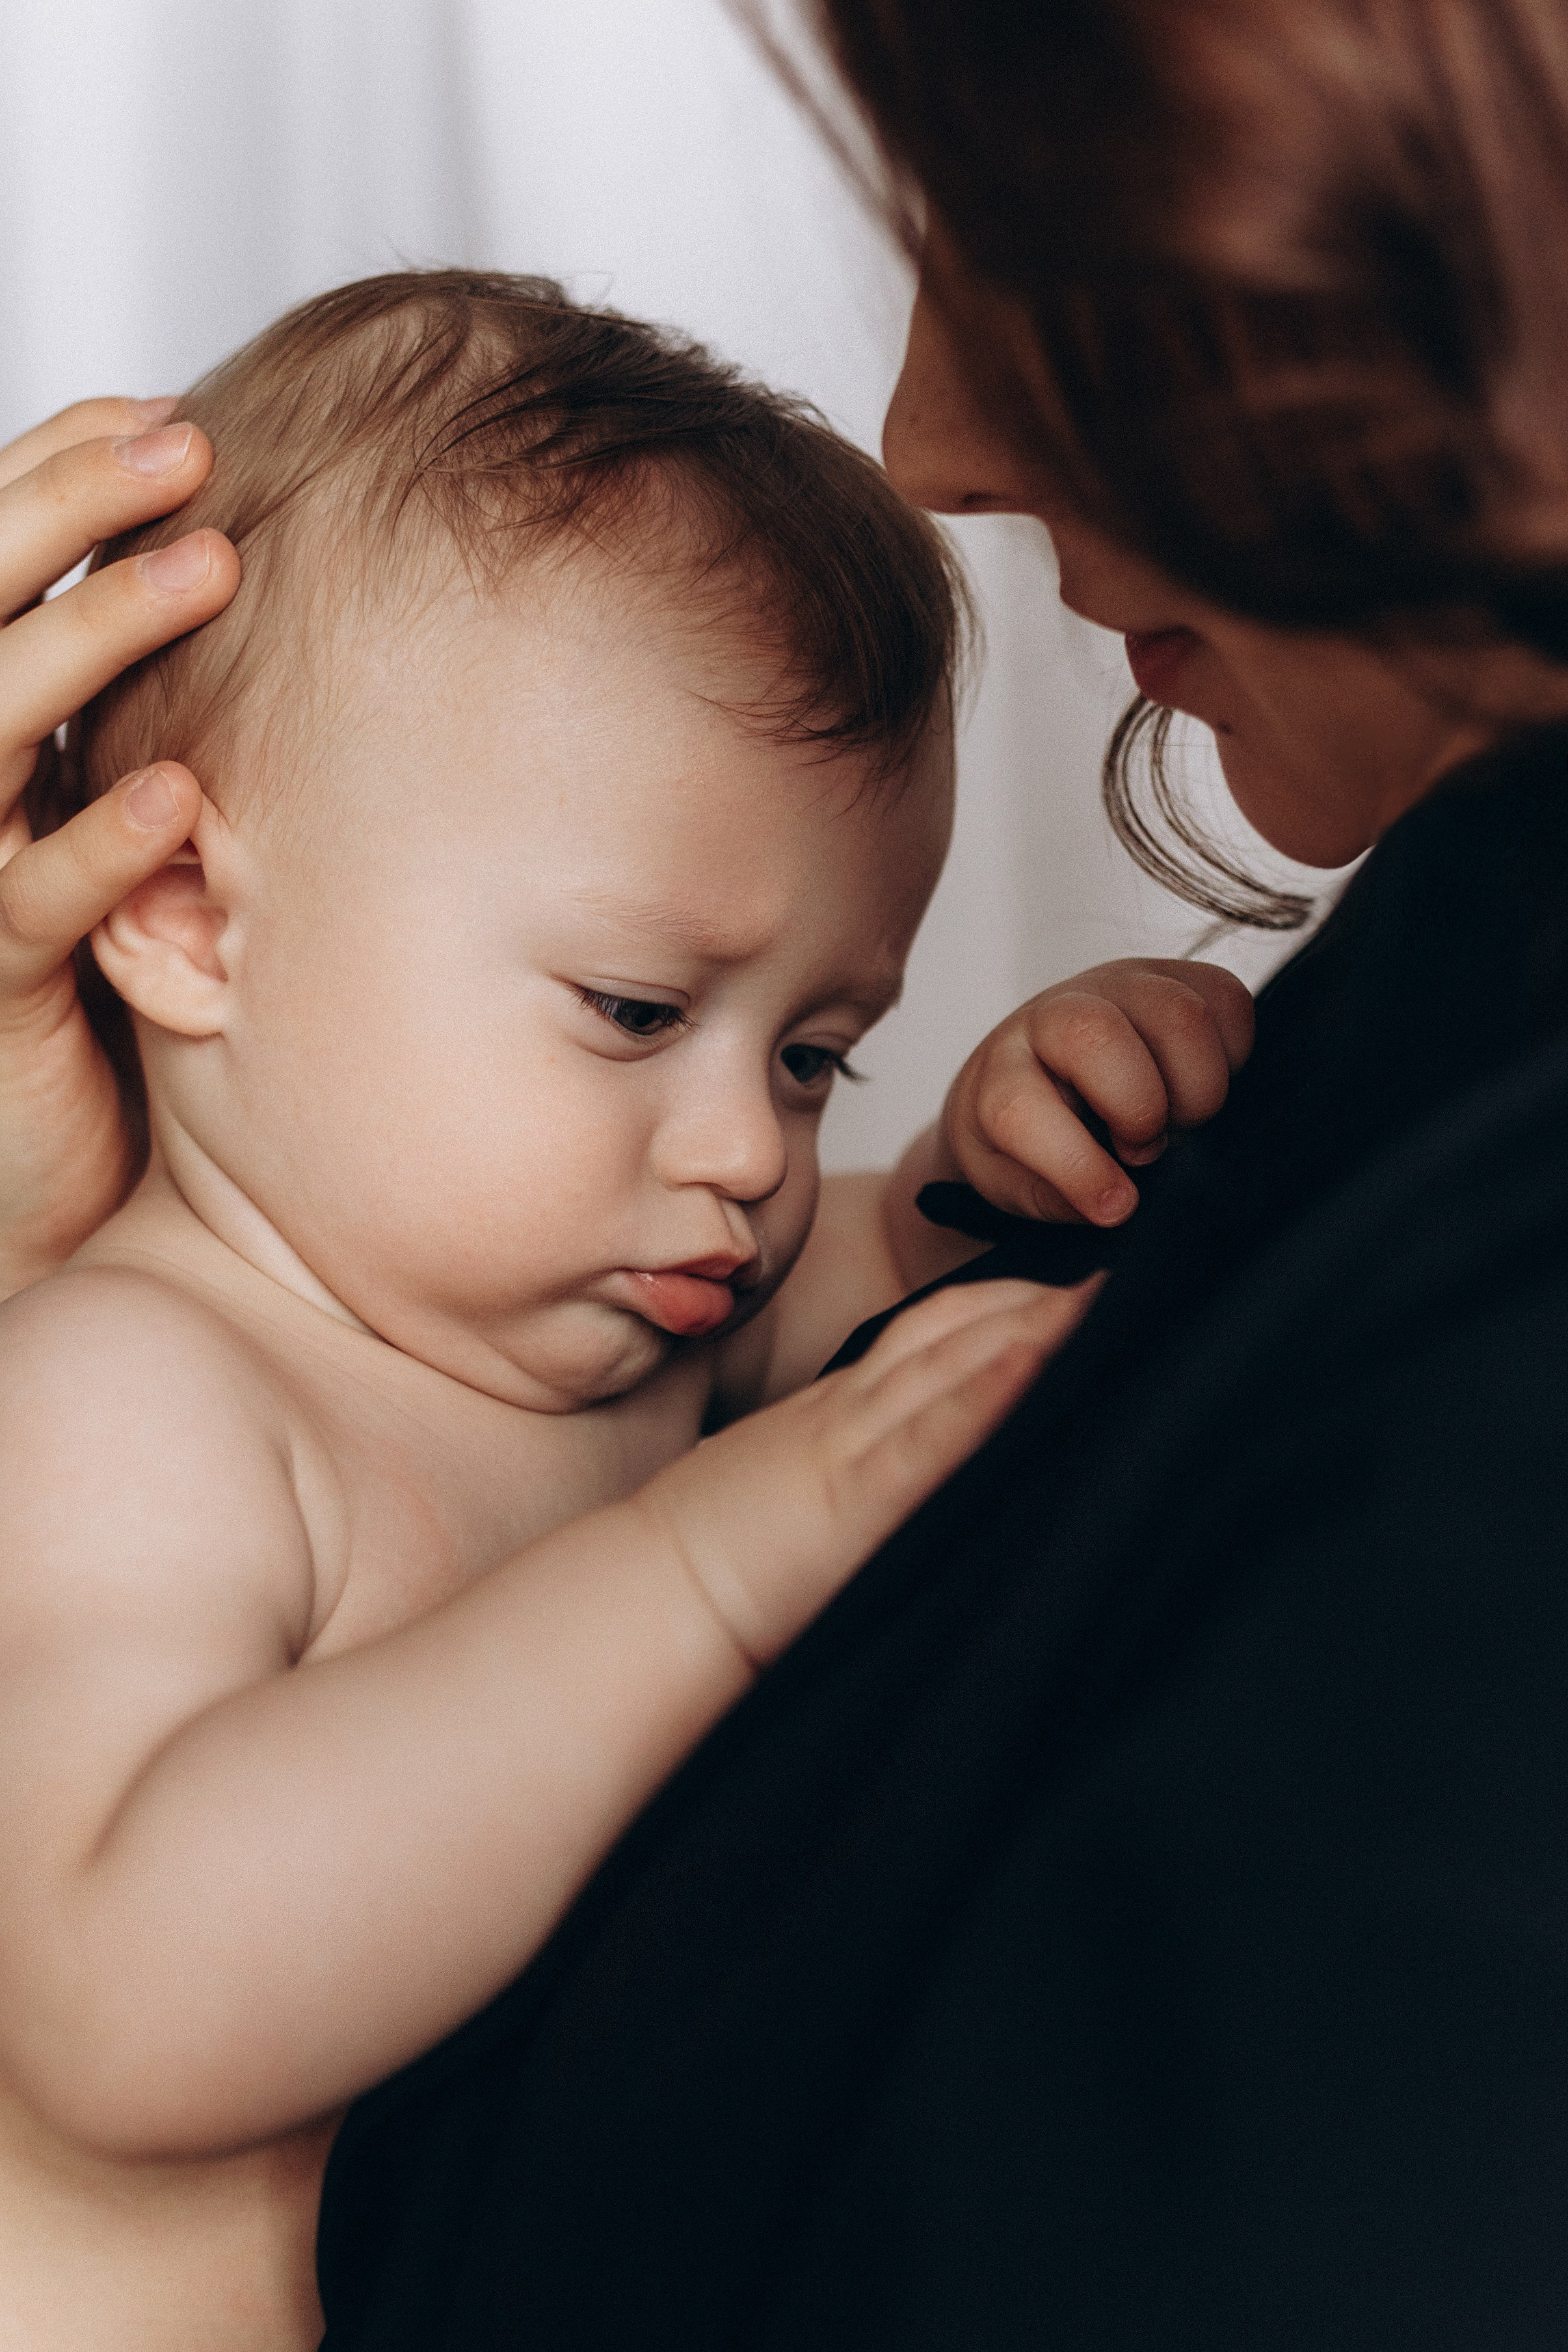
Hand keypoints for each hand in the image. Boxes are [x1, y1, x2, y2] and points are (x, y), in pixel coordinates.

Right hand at [0, 400, 238, 1295]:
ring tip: (208, 568)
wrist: (58, 1172)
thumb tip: (222, 577)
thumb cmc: (99, 986)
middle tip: (185, 445)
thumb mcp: (99, 823)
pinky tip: (176, 794)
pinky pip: (30, 905)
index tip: (162, 413)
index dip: (50, 476)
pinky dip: (98, 848)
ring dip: (94, 640)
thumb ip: (117, 719)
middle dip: (61, 513)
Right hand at [635, 1275, 1091, 1664]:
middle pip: (953, 1329)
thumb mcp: (783, 1495)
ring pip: (952, 1361)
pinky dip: (985, 1392)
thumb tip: (886, 1485)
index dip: (995, 1305)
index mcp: (832, 1414)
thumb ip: (840, 1477)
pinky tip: (1037, 1361)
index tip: (1061, 1294)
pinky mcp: (852, 1498)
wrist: (648, 1596)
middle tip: (1118, 1278)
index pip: (926, 1334)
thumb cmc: (707, 1559)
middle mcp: (847, 1413)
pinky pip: (929, 1434)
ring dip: (1032, 1326)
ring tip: (1106, 1301)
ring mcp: (847, 1447)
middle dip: (1034, 1299)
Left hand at [941, 958, 1254, 1226]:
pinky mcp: (1174, 975)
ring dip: (1197, 1086)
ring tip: (1178, 1118)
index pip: (1021, 1107)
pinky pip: (1228, 998)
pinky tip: (1198, 1082)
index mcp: (1001, 1070)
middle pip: (1098, 1036)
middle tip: (1143, 1148)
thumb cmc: (1021, 1135)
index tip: (1113, 1206)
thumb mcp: (1012, 1180)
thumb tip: (1116, 1201)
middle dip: (1139, 1110)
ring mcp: (1118, 985)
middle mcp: (1056, 1014)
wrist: (1036, 1071)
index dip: (1075, 1165)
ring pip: (1180, 1013)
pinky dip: (1232, 1053)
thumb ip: (1054, 1197)